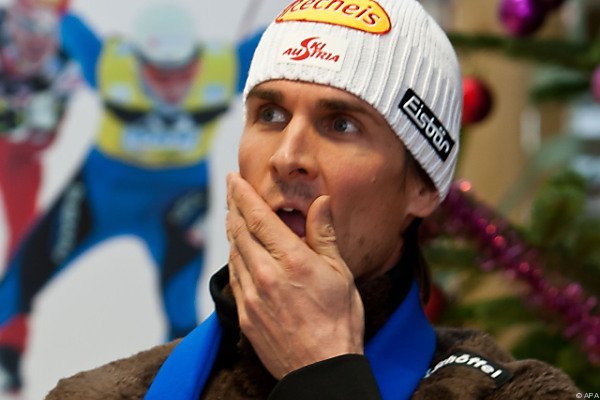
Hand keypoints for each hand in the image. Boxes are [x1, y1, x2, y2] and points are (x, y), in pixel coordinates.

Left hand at [226, 173, 364, 379]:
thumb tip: (320, 202)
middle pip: (240, 232)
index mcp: (291, 260)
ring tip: (234, 218)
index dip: (242, 194)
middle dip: (233, 207)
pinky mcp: (245, 316)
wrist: (321, 370)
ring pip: (234, 253)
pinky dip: (234, 258)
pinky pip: (234, 278)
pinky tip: (239, 253)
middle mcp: (265, 275)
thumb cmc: (339, 322)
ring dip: (232, 232)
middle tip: (231, 192)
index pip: (257, 217)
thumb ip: (324, 235)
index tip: (232, 178)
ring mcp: (251, 296)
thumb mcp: (340, 273)